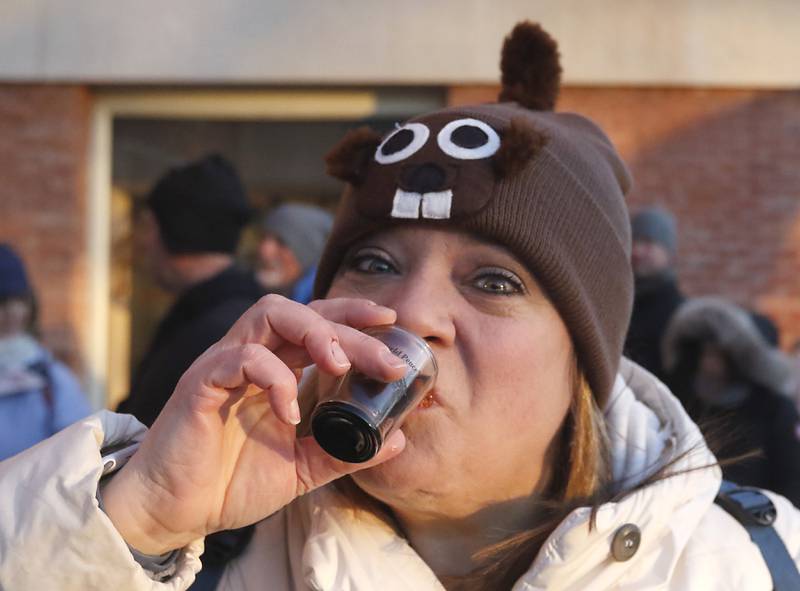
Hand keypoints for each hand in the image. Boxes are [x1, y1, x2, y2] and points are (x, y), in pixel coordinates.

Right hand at [101, 295, 406, 554]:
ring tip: (340, 366)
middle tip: (386, 358)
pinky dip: (272, 377)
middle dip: (349, 328)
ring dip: (313, 333)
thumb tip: (396, 441)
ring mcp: (224, 365)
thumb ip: (344, 452)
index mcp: (274, 369)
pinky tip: (289, 411)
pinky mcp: (200, 384)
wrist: (175, 511)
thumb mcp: (301, 468)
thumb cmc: (231, 483)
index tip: (390, 323)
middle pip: (302, 313)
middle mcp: (250, 356)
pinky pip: (238, 359)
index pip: (316, 322)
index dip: (351, 315)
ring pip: (269, 315)